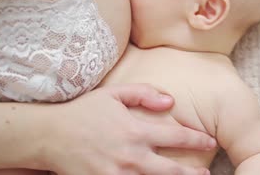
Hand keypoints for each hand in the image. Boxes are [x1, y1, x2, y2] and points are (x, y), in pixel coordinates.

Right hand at [40, 84, 214, 174]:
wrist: (49, 135)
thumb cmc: (83, 112)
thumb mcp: (114, 93)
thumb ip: (144, 93)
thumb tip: (171, 101)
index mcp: (136, 130)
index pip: (177, 136)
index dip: (197, 139)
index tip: (210, 141)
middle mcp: (131, 155)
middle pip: (172, 170)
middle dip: (193, 173)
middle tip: (206, 174)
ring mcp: (118, 174)